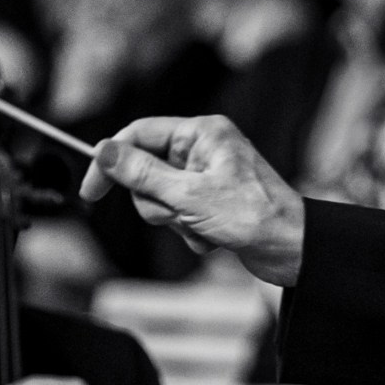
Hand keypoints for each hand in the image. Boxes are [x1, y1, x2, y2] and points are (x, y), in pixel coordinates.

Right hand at [81, 115, 305, 283]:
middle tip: (180, 212)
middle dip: (158, 203)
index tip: (92, 190)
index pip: (139, 134)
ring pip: (161, 200)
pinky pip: (180, 216)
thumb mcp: (188, 195)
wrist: (291, 250)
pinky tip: (215, 238)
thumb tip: (104, 152)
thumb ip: (141, 173)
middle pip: (146, 172)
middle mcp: (204, 150)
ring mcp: (208, 178)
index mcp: (202, 134)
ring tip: (205, 227)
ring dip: (177, 221)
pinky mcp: (212, 203)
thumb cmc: (254, 215)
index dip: (111, 161)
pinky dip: (192, 231)